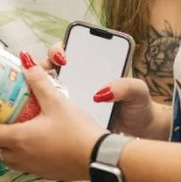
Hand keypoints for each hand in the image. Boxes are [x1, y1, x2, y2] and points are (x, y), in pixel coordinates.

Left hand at [0, 60, 103, 181]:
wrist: (100, 160)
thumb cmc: (77, 131)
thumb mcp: (57, 102)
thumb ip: (39, 82)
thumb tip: (25, 61)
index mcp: (19, 138)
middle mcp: (20, 156)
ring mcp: (32, 168)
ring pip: (4, 160)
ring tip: (1, 131)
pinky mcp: (44, 173)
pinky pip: (19, 165)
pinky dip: (14, 155)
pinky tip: (25, 143)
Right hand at [41, 42, 169, 141]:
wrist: (142, 131)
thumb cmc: (139, 105)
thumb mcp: (137, 91)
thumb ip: (125, 86)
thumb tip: (103, 92)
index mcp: (91, 68)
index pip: (68, 51)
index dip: (58, 50)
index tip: (63, 57)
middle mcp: (77, 81)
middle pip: (49, 68)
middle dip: (43, 66)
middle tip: (51, 74)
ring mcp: (71, 101)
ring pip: (46, 92)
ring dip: (38, 91)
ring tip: (44, 94)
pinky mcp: (71, 120)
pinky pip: (54, 114)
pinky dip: (46, 113)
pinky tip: (46, 115)